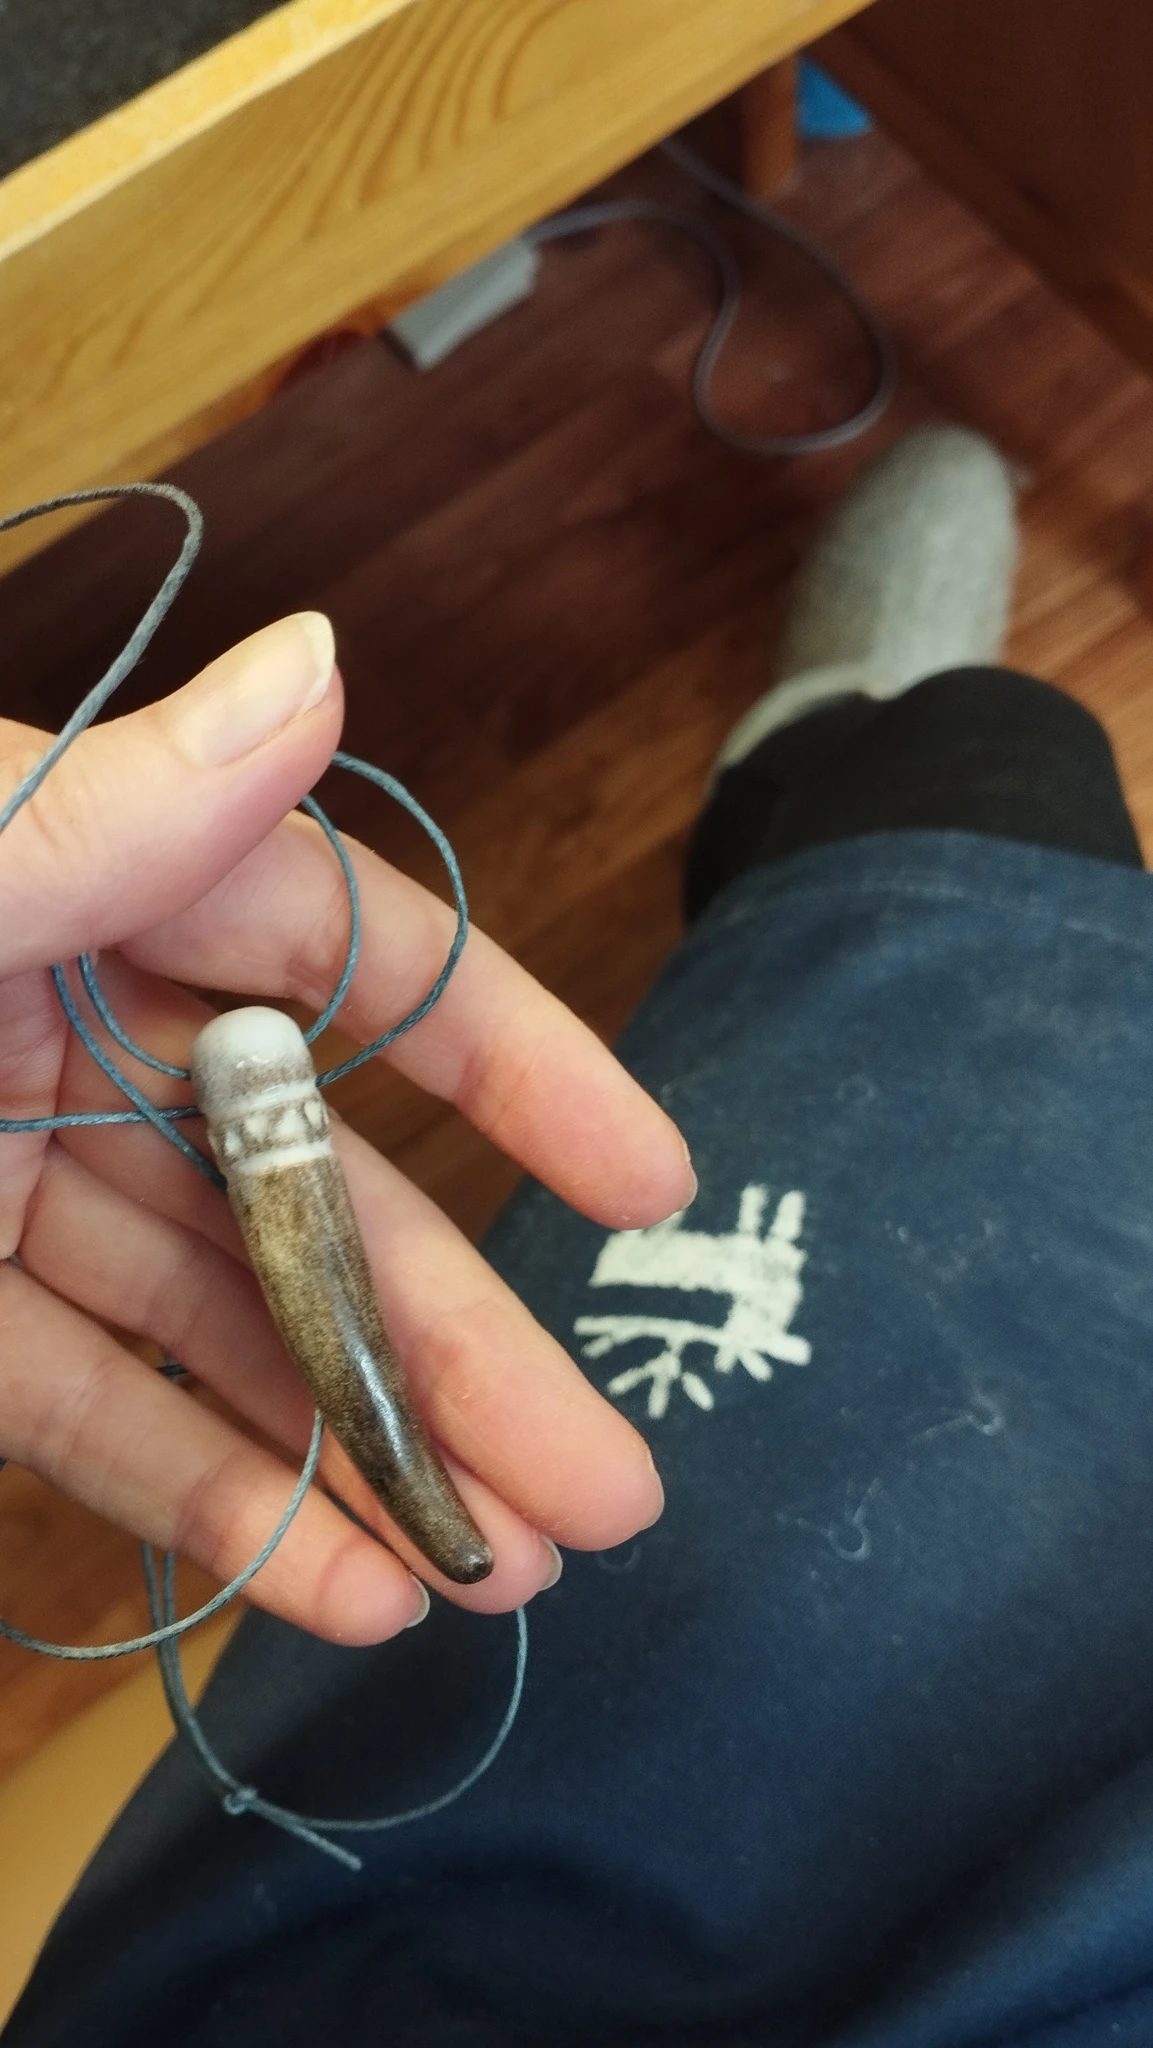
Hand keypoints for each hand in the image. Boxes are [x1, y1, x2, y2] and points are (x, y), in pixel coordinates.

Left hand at [0, 615, 691, 1642]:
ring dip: (343, 1453)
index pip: (349, 963)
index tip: (646, 1179)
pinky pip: (78, 1407)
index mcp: (77, 871)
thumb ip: (100, 805)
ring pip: (208, 1330)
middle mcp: (58, 1019)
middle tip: (603, 1484)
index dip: (516, 1067)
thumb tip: (322, 675)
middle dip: (456, 1346)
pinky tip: (319, 1580)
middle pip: (306, 1195)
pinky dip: (193, 1495)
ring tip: (483, 1572)